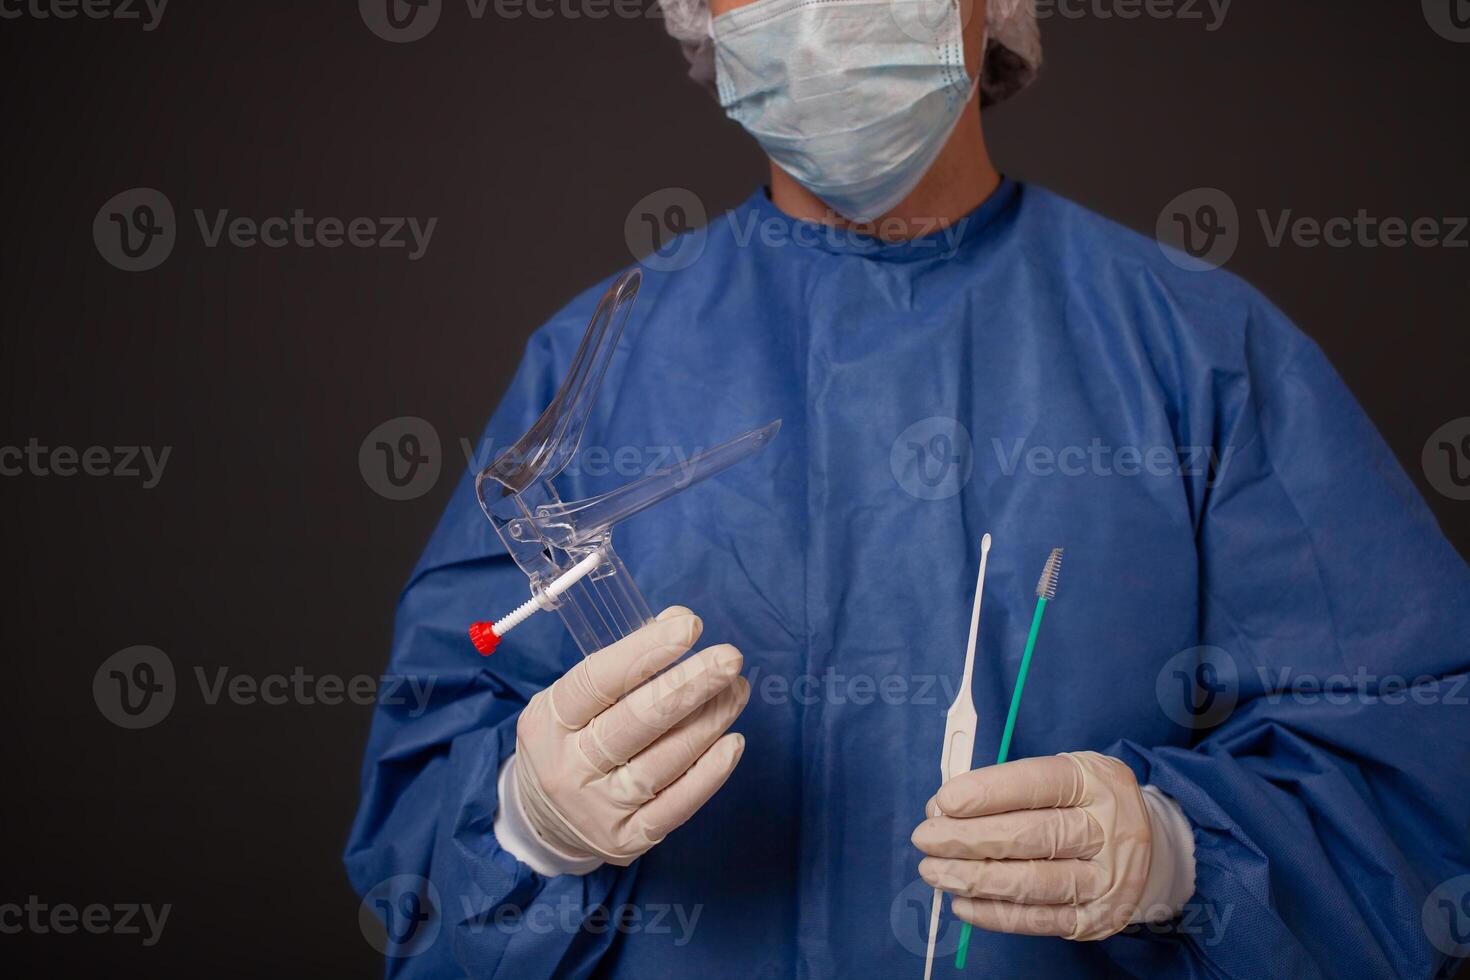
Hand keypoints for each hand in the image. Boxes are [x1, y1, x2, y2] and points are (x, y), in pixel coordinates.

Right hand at [513, 606, 748, 866]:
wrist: (544, 820)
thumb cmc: (572, 740)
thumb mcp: (575, 699)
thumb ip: (624, 662)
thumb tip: (678, 621)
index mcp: (549, 721)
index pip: (598, 679)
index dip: (646, 650)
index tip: (690, 627)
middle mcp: (568, 767)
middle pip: (637, 720)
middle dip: (691, 684)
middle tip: (730, 658)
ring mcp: (596, 809)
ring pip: (665, 760)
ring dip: (710, 721)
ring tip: (737, 691)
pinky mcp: (626, 839)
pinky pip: (677, 805)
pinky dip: (710, 772)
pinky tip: (733, 742)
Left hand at [911, 751, 1152, 940]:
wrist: (1141, 847)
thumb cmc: (1081, 805)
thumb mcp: (1060, 776)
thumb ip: (1007, 787)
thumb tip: (945, 809)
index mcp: (1095, 782)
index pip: (1039, 783)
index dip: (989, 792)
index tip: (945, 801)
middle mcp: (1107, 830)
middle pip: (1033, 836)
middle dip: (969, 838)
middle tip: (926, 838)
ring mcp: (1105, 879)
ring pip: (1032, 882)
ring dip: (974, 879)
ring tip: (934, 871)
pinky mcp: (1095, 918)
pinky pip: (1037, 919)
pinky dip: (994, 914)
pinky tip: (962, 903)